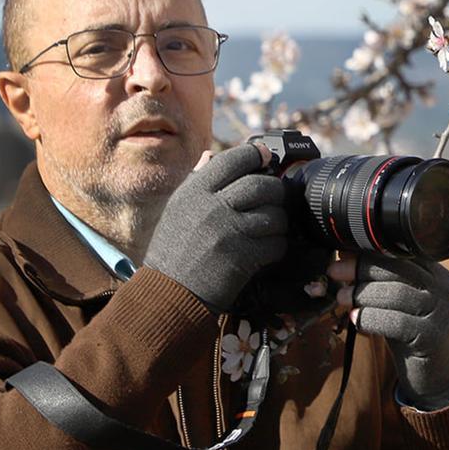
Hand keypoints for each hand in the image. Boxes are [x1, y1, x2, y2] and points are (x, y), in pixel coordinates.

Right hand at [143, 143, 287, 312]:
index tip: (267, 157)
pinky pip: (276, 244)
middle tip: (278, 197)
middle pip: (261, 185)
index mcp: (193, 192)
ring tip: (273, 227)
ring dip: (280, 222)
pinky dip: (278, 246)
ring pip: (274, 215)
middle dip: (276, 190)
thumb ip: (196, 182)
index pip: (232, 160)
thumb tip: (211, 156)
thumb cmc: (172, 252)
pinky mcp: (243, 257)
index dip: (256, 155)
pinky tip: (269, 250)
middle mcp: (211, 207)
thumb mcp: (177, 210)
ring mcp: (229, 232)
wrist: (168, 294)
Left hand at [328, 252, 448, 409]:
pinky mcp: (432, 336)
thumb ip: (381, 282)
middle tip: (334, 272)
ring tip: (341, 298)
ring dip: (362, 293)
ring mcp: (441, 312)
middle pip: (399, 268)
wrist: (440, 375)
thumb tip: (345, 255)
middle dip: (362, 267)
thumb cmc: (412, 335)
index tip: (341, 252)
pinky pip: (396, 322)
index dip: (369, 251)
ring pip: (396, 293)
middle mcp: (442, 288)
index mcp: (435, 273)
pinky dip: (370, 318)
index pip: (401, 252)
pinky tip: (354, 320)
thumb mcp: (400, 304)